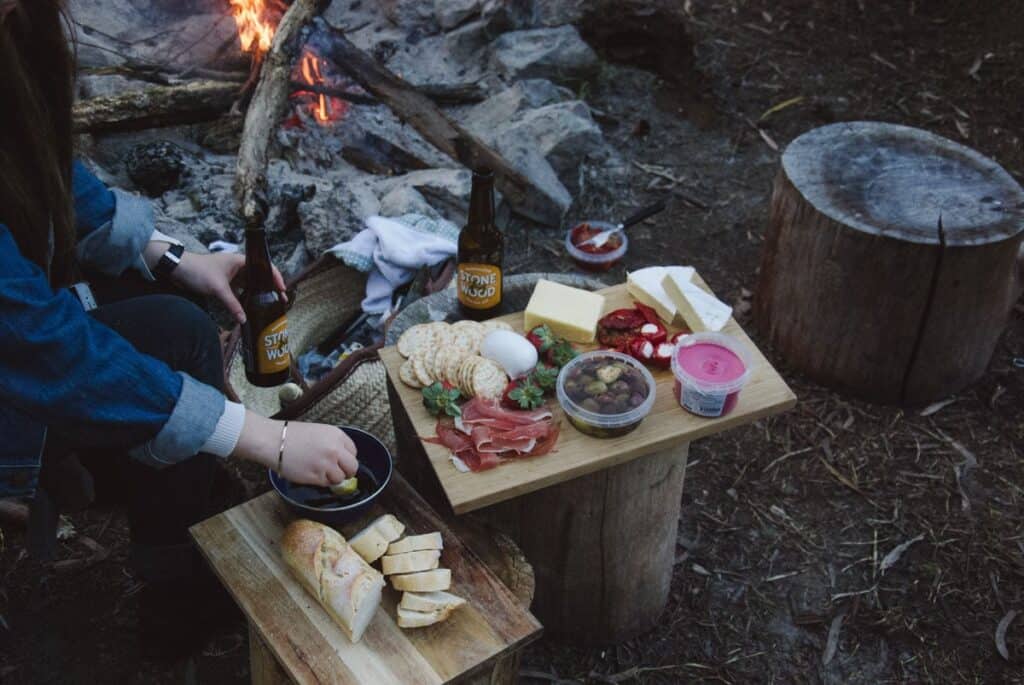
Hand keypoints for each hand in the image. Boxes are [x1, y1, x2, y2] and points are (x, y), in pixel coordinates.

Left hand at [171, 252, 286, 324]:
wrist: (176, 268)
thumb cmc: (198, 271)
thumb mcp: (218, 288)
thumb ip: (232, 304)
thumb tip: (244, 320)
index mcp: (241, 261)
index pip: (265, 266)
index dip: (276, 278)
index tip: (283, 291)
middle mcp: (239, 266)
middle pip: (261, 276)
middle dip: (271, 288)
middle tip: (280, 301)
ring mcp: (232, 275)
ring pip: (251, 284)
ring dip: (260, 293)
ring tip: (269, 304)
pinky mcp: (226, 282)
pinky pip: (241, 290)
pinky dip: (247, 296)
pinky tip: (252, 306)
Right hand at [232, 412, 357, 486]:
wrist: (273, 441)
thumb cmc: (292, 435)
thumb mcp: (319, 431)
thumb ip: (333, 443)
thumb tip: (342, 458)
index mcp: (337, 435)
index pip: (353, 452)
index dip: (346, 458)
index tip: (340, 461)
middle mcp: (335, 449)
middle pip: (352, 467)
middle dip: (346, 471)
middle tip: (337, 472)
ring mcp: (326, 464)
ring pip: (340, 478)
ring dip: (332, 478)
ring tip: (319, 471)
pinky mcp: (316, 476)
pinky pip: (326, 484)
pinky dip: (321, 481)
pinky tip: (311, 473)